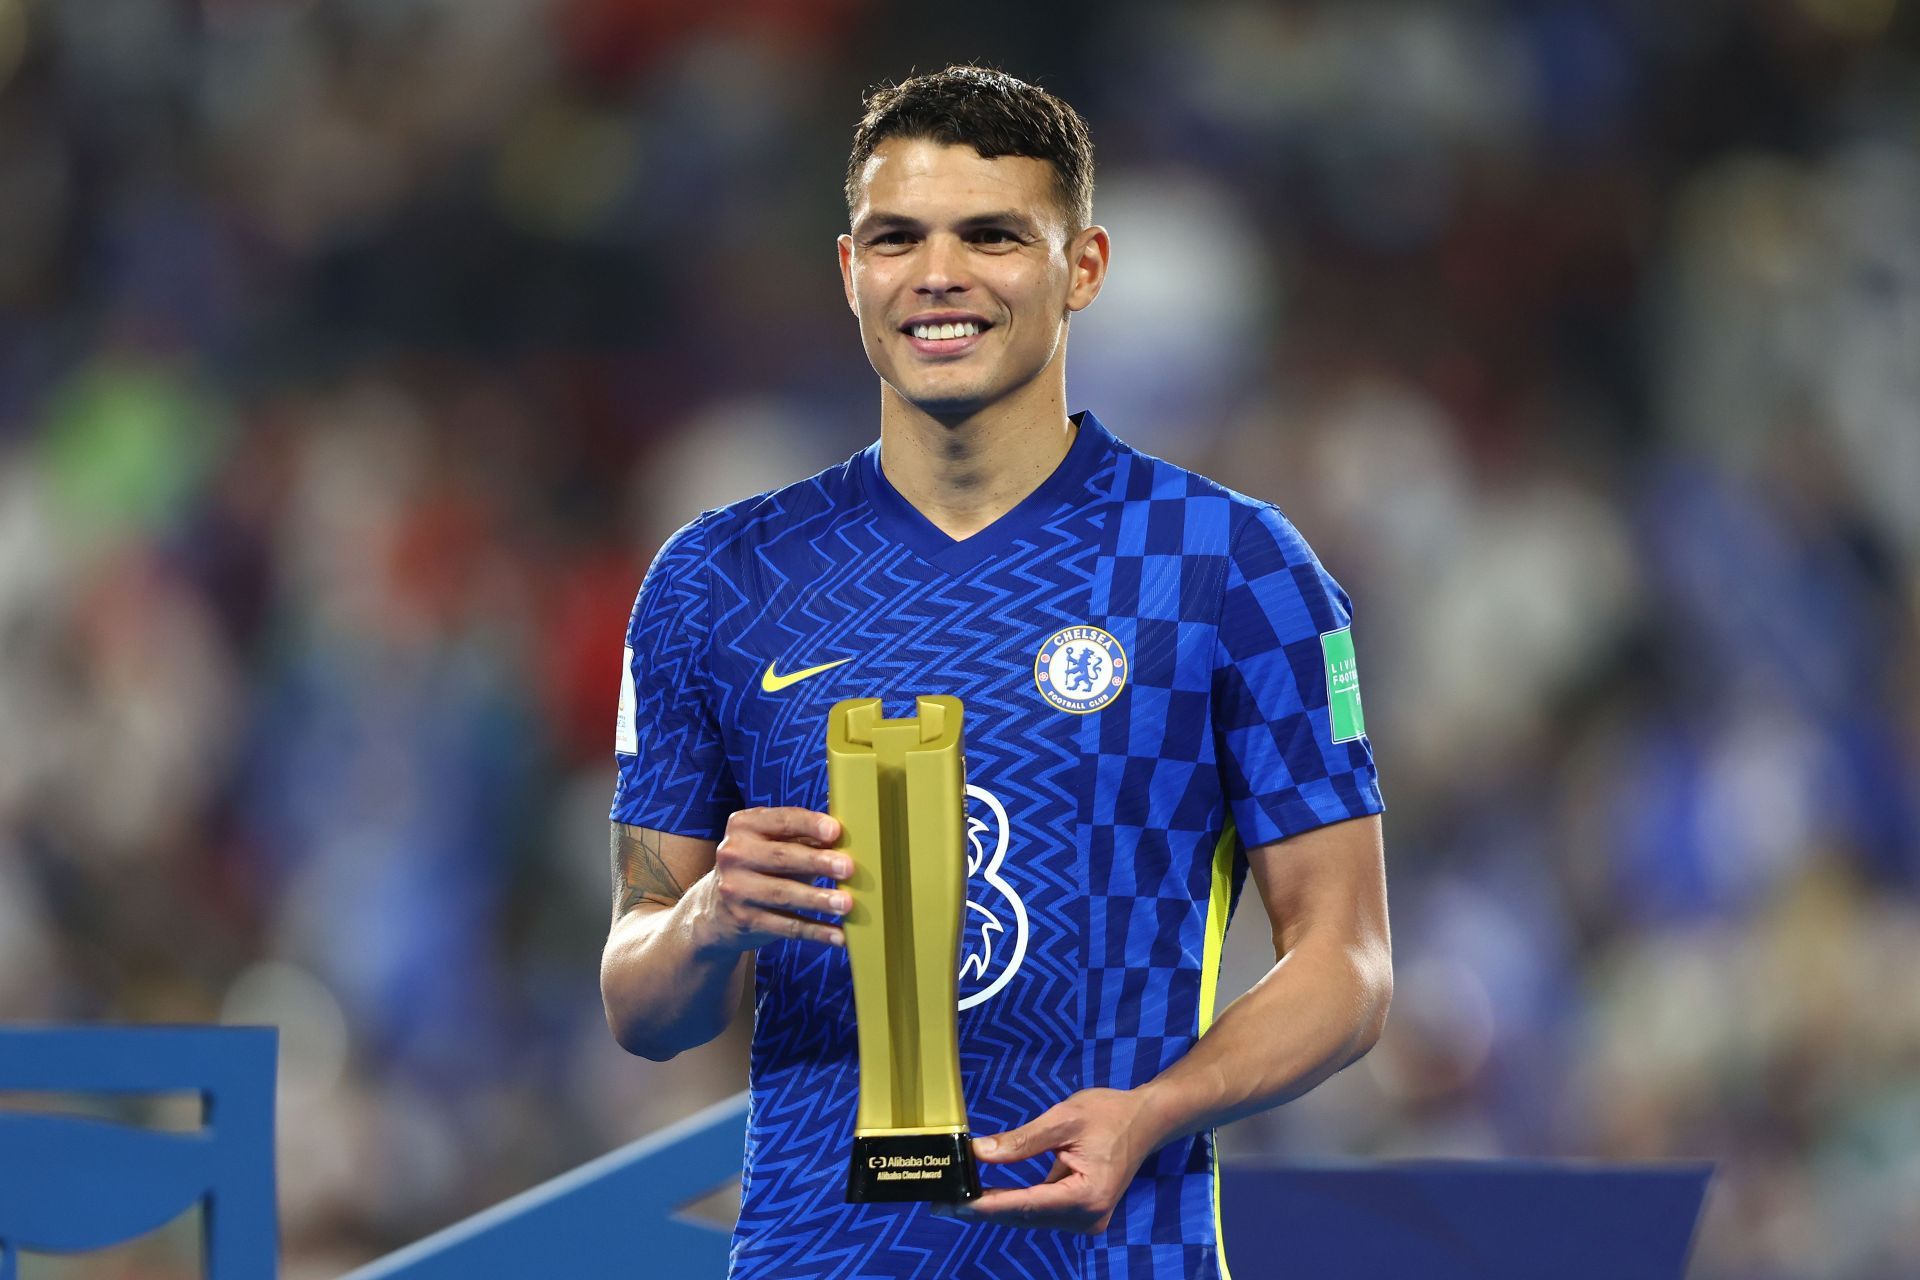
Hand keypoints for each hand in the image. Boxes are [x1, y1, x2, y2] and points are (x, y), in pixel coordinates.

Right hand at [694, 807, 849, 952]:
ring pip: (783, 894)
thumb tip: (847, 835)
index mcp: (743, 826)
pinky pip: (785, 926)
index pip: (781, 821)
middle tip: (848, 868)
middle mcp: (734, 854)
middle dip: (817, 862)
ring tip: (847, 903)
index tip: (835, 831)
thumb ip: (803, 837)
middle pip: (782, 857)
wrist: (715, 910)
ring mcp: (735, 889)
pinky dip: (815, 931)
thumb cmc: (760, 867)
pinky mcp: (743, 920)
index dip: (809, 825)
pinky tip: (838, 935)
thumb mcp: (772, 845)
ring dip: (818, 899)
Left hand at [945, 1088, 1166, 1233]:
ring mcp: (1086, 1220)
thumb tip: (979, 1153)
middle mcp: (1087, 1218)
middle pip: (1025, 1216)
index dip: (987, 1205)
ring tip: (957, 1199)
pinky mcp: (1081, 1215)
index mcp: (1086, 1196)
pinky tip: (986, 1197)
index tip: (955, 1203)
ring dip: (995, 1209)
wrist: (1146, 1120)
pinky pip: (1040, 1212)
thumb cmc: (1109, 1113)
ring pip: (1030, 1217)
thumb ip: (1021, 1141)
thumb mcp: (1063, 1119)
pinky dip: (1014, 1204)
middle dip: (984, 1209)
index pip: (1026, 1204)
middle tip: (943, 1202)